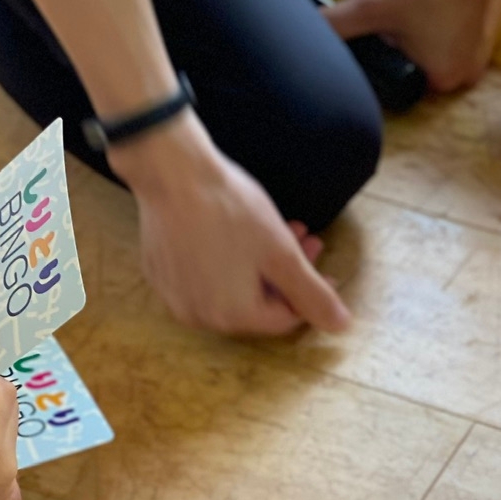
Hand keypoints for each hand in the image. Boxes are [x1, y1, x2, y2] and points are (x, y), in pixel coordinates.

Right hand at [113, 118, 350, 335]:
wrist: (171, 173)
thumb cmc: (229, 211)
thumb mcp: (282, 253)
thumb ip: (312, 295)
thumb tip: (341, 326)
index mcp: (232, 317)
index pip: (284, 318)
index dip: (308, 290)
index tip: (318, 256)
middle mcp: (198, 316)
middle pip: (256, 304)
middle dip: (285, 273)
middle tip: (303, 236)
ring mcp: (174, 295)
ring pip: (230, 290)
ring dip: (258, 265)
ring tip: (275, 228)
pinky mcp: (160, 273)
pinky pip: (202, 277)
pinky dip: (224, 261)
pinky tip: (235, 231)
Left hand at [323, 0, 500, 92]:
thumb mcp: (372, 5)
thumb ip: (336, 24)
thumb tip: (311, 32)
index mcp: (443, 78)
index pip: (399, 73)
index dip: (384, 45)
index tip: (381, 24)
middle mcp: (468, 67)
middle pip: (415, 50)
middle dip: (394, 24)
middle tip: (389, 2)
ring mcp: (484, 42)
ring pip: (433, 28)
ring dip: (410, 8)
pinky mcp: (491, 16)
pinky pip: (454, 13)